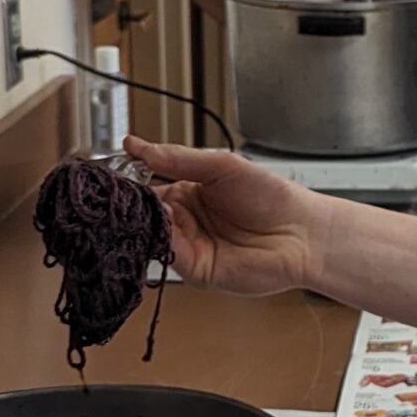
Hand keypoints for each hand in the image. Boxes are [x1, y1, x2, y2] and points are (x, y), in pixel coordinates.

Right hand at [125, 138, 328, 296]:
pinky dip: (159, 240)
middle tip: (118, 194)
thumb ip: (178, 159)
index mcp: (190, 193)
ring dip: (143, 222)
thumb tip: (138, 146)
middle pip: (145, 214)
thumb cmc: (272, 197)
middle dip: (132, 204)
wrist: (302, 232)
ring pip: (151, 235)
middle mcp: (186, 221)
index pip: (148, 189)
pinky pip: (168, 254)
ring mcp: (189, 247)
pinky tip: (160, 225)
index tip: (114, 173)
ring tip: (138, 207)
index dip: (132, 182)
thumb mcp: (222, 166)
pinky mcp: (195, 270)